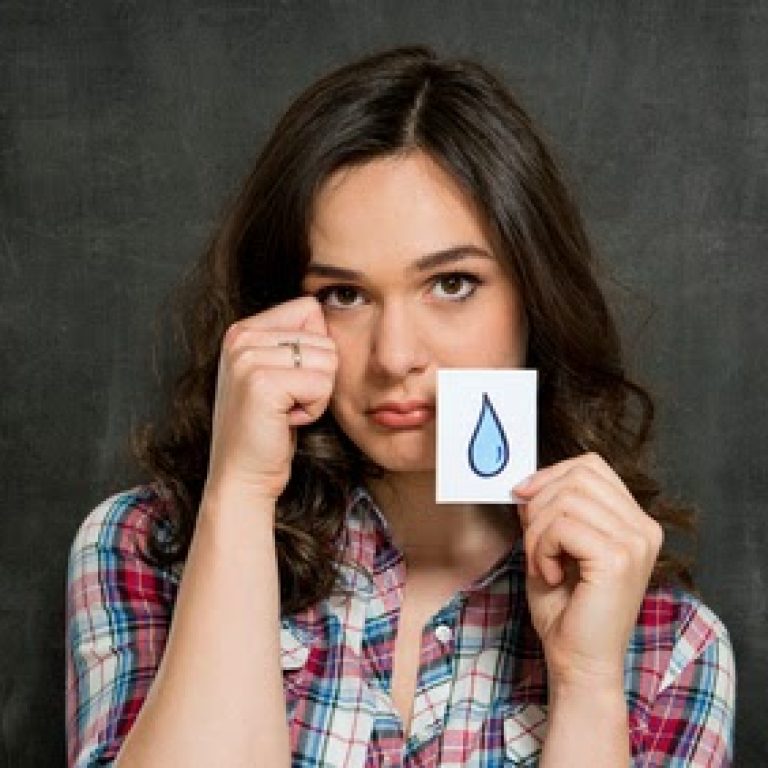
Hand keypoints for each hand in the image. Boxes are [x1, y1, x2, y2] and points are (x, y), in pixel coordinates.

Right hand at [204, 296, 337, 501]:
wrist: (243, 476)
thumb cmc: (268, 428)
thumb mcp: (276, 373)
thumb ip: (294, 341)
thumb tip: (334, 310)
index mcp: (243, 329)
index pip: (310, 308)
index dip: (316, 348)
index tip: (289, 380)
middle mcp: (241, 336)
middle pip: (324, 337)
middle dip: (317, 377)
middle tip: (286, 402)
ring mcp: (248, 358)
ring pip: (328, 361)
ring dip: (317, 394)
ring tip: (285, 411)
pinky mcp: (262, 384)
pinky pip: (322, 385)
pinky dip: (314, 409)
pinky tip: (286, 421)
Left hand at [513, 452, 662, 693]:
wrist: (579, 662)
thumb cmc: (566, 609)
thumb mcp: (553, 545)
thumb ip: (549, 511)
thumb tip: (526, 482)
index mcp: (634, 520)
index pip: (591, 465)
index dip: (550, 474)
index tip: (524, 495)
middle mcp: (644, 527)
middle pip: (577, 476)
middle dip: (539, 503)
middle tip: (533, 542)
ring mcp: (636, 541)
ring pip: (566, 499)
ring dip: (537, 531)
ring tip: (542, 563)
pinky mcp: (618, 558)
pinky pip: (562, 526)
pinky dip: (541, 547)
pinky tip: (550, 575)